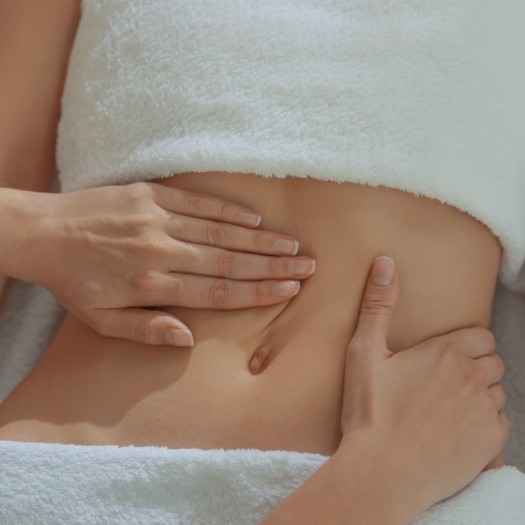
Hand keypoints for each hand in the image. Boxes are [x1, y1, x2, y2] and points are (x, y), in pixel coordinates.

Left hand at [13, 183, 314, 345]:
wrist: (42, 233)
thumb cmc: (74, 282)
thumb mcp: (102, 321)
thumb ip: (147, 330)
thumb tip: (188, 337)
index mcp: (152, 285)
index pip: (217, 291)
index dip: (256, 291)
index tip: (287, 290)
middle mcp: (161, 251)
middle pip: (228, 261)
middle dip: (272, 265)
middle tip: (306, 266)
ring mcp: (157, 219)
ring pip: (220, 231)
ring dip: (259, 239)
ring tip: (291, 245)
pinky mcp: (151, 195)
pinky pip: (198, 202)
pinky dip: (229, 210)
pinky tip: (254, 217)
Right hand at [339, 256, 508, 516]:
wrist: (382, 471)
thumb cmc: (371, 411)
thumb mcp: (364, 352)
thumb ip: (378, 305)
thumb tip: (385, 262)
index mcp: (448, 352)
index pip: (480, 336)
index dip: (464, 344)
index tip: (444, 356)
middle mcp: (475, 378)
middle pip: (492, 362)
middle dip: (473, 367)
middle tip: (442, 380)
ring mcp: (486, 412)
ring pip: (497, 392)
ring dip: (479, 394)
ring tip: (447, 405)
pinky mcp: (490, 443)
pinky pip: (500, 423)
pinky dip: (483, 422)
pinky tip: (454, 429)